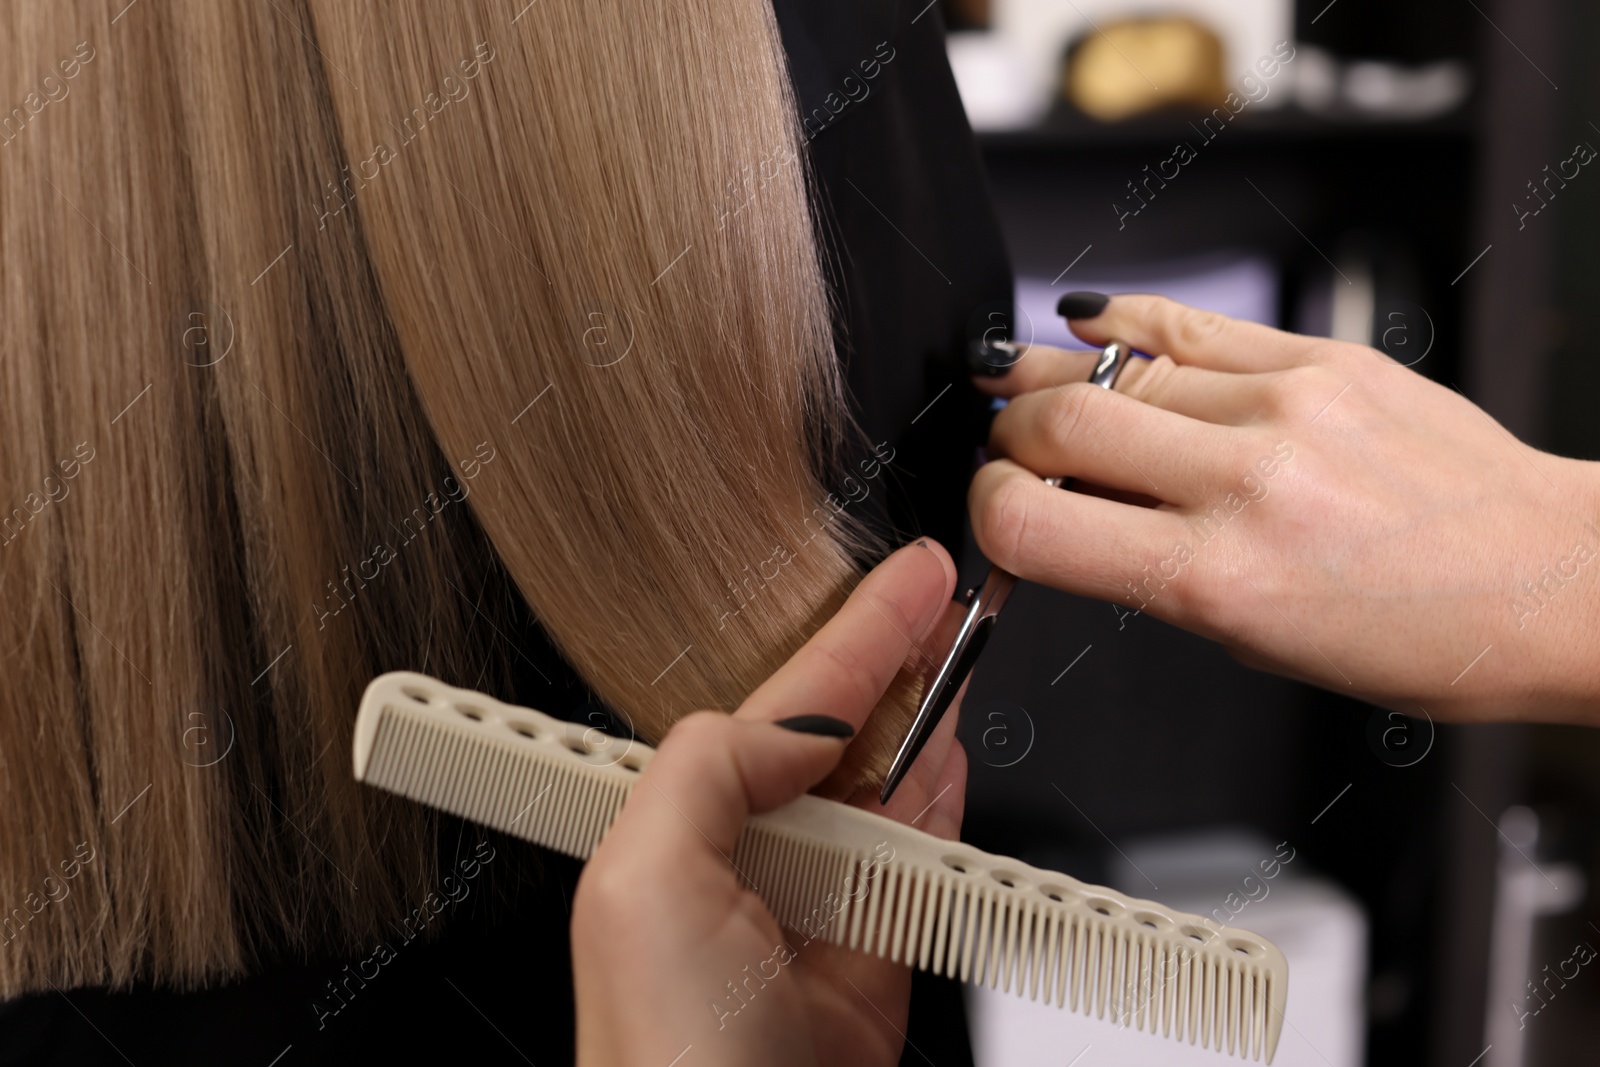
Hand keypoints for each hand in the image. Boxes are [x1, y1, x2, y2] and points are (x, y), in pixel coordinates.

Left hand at [571, 540, 967, 1066]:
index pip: (778, 709)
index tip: (909, 583)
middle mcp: (743, 870)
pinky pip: (922, 874)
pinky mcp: (872, 976)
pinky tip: (958, 759)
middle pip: (837, 740)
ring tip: (965, 657)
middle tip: (945, 601)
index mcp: (673, 838)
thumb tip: (793, 722)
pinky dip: (947, 813)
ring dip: (929, 723)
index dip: (850, 637)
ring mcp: (814, 920)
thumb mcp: (641, 884)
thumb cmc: (664, 1059)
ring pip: (888, 797)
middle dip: (892, 665)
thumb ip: (705, 767)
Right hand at [968, 294, 1599, 725]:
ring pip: (1111, 367)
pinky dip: (1119, 325)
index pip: (1029, 522)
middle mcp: (1246, 482)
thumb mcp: (1252, 639)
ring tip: (1043, 395)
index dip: (985, 509)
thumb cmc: (1417, 634)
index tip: (995, 508)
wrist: (1548, 578)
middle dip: (1009, 437)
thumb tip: (1059, 512)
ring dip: (1056, 383)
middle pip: (1055, 422)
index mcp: (1217, 579)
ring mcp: (1285, 405)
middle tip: (1013, 453)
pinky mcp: (1320, 356)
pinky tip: (1091, 330)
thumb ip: (1144, 569)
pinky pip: (1185, 320)